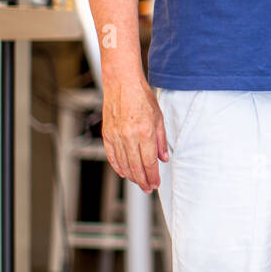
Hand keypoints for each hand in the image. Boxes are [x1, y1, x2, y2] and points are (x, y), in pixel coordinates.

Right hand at [101, 75, 168, 191]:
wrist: (122, 84)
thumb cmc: (141, 97)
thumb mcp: (159, 118)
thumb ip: (161, 140)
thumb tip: (163, 158)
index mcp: (145, 131)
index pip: (149, 161)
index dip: (153, 176)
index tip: (155, 183)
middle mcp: (129, 135)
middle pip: (136, 166)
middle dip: (143, 180)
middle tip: (148, 187)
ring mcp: (116, 135)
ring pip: (123, 164)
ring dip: (131, 176)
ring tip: (138, 182)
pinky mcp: (107, 134)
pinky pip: (112, 156)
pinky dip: (117, 166)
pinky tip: (123, 172)